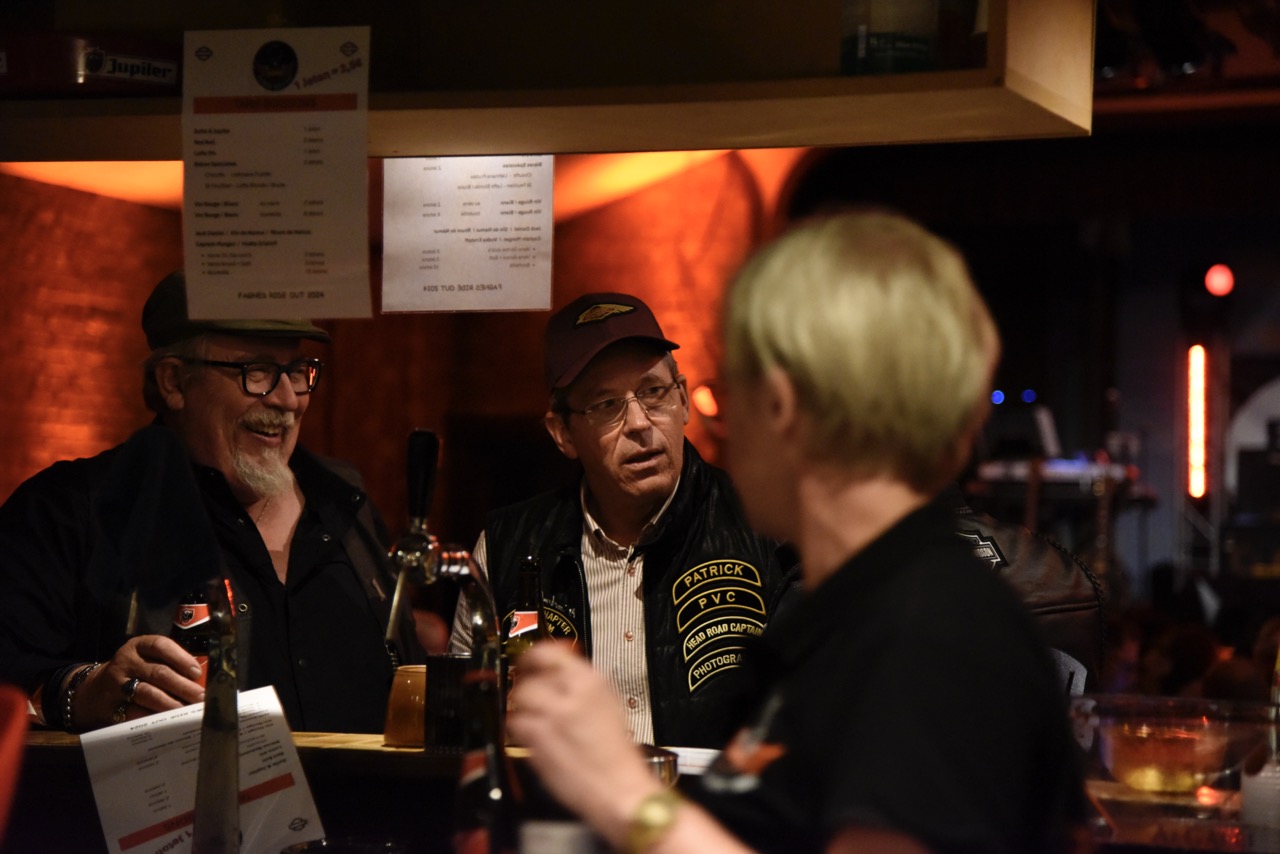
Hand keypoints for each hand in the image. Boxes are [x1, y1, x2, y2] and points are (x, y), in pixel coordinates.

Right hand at [72, 635, 205, 729]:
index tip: (197, 672)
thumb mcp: (146, 659)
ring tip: (187, 711)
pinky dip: (153, 717)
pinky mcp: (110, 706)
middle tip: (201, 697)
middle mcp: (126, 663)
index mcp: (138, 647)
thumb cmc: (134, 672)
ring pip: (148, 693)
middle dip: (183, 686)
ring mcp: (116, 684)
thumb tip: (201, 681)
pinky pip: (134, 713)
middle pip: (158, 673)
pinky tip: (167, 722)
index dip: (181, 658)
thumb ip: (170, 665)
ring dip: (171, 703)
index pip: (160, 646)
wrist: (94, 689)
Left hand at [504, 641, 662, 841]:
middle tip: (526, 693)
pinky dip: (517, 727)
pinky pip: (515, 722)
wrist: (620, 790)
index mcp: (593, 681)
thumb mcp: (607, 705)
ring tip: (530, 717)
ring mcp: (553, 715)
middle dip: (525, 684)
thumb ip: (581, 686)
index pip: (551, 651)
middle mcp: (572, 693)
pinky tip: (530, 736)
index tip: (527, 660)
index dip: (533, 655)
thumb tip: (558, 674)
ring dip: (520, 706)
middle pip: (530, 674)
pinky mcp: (538, 738)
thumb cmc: (617, 756)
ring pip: (519, 696)